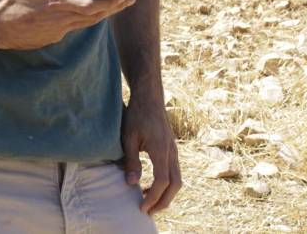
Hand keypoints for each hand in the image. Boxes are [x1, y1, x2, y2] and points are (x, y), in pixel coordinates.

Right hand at [0, 0, 135, 50]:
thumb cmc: (10, 0)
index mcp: (55, 1)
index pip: (89, 5)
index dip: (109, 2)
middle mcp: (60, 19)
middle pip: (95, 15)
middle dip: (115, 7)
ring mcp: (58, 31)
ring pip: (87, 23)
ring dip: (105, 14)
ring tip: (119, 4)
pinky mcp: (53, 38)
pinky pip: (74, 28)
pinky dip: (86, 20)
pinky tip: (93, 13)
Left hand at [121, 92, 181, 215]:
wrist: (149, 96)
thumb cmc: (136, 114)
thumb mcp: (128, 137)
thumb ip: (131, 161)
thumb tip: (131, 183)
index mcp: (161, 150)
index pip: (162, 181)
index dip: (153, 197)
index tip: (141, 207)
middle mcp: (172, 151)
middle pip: (175, 184)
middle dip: (163, 201)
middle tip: (149, 212)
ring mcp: (174, 149)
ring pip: (178, 179)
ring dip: (166, 194)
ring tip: (149, 201)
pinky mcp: (172, 148)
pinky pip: (174, 171)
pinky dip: (167, 184)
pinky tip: (151, 185)